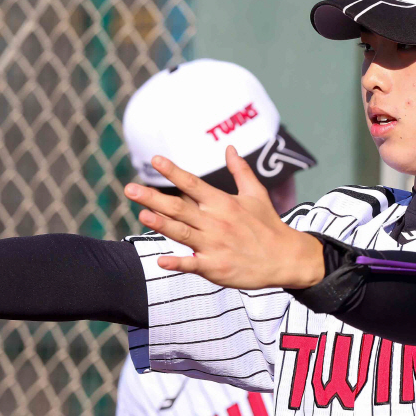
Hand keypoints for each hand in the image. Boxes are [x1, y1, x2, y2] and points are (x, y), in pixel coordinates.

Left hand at [124, 147, 323, 289]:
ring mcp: (216, 246)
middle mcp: (217, 222)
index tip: (155, 160)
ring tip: (142, 214)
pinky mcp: (217, 267)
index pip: (194, 184)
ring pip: (183, 233)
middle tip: (130, 188)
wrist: (286, 259)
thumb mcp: (256, 194)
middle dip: (154, 197)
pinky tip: (160, 261)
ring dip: (162, 224)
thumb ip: (240, 171)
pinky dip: (177, 263)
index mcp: (224, 203)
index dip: (173, 172)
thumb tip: (230, 147)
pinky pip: (193, 265)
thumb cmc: (268, 225)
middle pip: (180, 208)